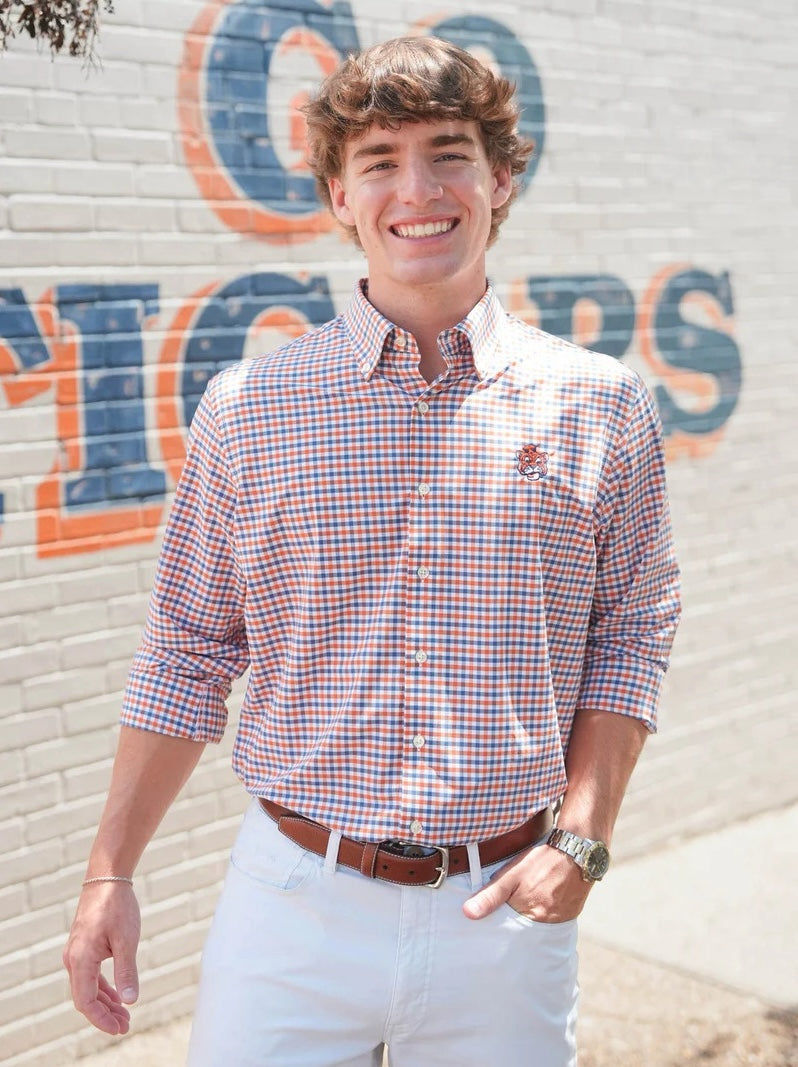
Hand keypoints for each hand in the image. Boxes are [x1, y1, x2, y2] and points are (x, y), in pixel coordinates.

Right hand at [63, 882, 140, 1033]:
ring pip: (88, 987)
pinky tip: (117, 995)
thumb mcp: (127, 940)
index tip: (119, 1028)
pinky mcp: (84, 947)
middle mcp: (73, 959)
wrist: (107, 877)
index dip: (101, 1019)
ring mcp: (77, 953)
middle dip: (105, 1014)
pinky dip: (103, 988)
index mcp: (80, 960)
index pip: (86, 1001)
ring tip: (124, 1015)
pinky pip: (91, 975)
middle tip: (126, 1025)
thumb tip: (129, 1000)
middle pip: (86, 997)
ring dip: (105, 1003)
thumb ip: (126, 971)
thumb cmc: (117, 906)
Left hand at [463, 843, 591, 922]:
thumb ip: (490, 895)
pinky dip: (543, 917)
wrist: (578, 852)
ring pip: (537, 927)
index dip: (497, 928)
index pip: (506, 932)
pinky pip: (552, 922)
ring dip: (528, 921)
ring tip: (523, 908)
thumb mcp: (511, 874)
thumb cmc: (542, 861)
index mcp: (528, 915)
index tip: (488, 927)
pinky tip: (539, 905)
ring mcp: (559, 920)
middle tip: (505, 916)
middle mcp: (545, 923)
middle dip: (512, 926)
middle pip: (522, 931)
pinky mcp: (570, 914)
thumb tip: (468, 913)